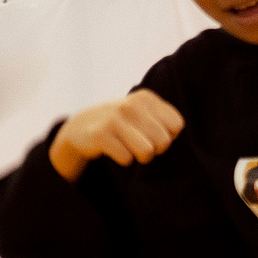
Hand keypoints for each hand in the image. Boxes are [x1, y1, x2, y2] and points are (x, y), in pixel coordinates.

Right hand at [50, 90, 185, 181]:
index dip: (168, 135)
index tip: (153, 134)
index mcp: (146, 98)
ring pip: (147, 151)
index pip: (176, 126)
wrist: (81, 126)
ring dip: (140, 156)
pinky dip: (123, 159)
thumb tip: (171, 136)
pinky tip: (114, 149)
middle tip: (140, 143)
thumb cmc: (121, 123)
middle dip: (155, 149)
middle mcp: (132, 105)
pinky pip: (126, 159)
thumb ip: (164, 119)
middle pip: (163, 141)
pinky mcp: (100, 134)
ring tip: (130, 148)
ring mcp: (115, 119)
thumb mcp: (142, 112)